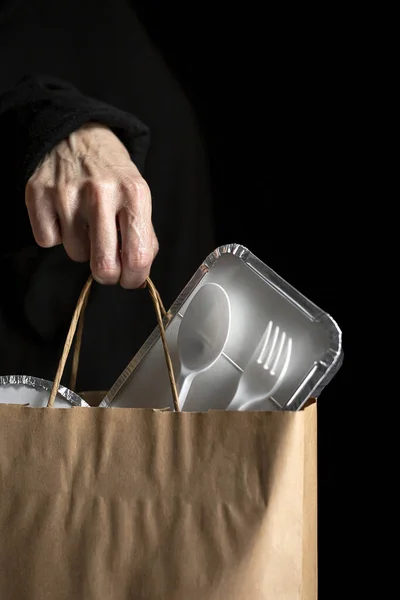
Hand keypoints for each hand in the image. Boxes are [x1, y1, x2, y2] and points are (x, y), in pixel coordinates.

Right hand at [25, 123, 157, 287]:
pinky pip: (48, 241)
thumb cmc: (111, 171)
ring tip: (86, 223)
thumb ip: (143, 234)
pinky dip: (57, 235)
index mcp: (133, 194)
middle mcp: (101, 193)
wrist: (76, 133)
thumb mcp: (138, 195)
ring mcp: (67, 194)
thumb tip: (138, 272)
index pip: (137, 256)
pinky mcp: (39, 195)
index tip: (130, 279)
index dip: (134, 277)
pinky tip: (65, 215)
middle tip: (108, 266)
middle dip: (108, 275)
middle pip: (104, 266)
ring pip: (76, 255)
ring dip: (82, 248)